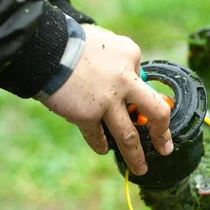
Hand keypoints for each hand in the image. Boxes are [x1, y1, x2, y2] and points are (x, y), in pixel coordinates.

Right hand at [41, 24, 173, 175]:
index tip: (133, 102)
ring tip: (140, 169)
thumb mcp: (104, 41)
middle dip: (162, 134)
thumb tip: (128, 75)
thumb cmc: (70, 41)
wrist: (44, 48)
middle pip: (156, 112)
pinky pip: (97, 137)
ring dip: (135, 156)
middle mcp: (126, 80)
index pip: (142, 79)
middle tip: (165, 148)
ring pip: (129, 136)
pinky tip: (103, 150)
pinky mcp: (88, 115)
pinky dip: (100, 145)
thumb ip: (118, 58)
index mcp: (131, 55)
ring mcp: (108, 100)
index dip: (136, 91)